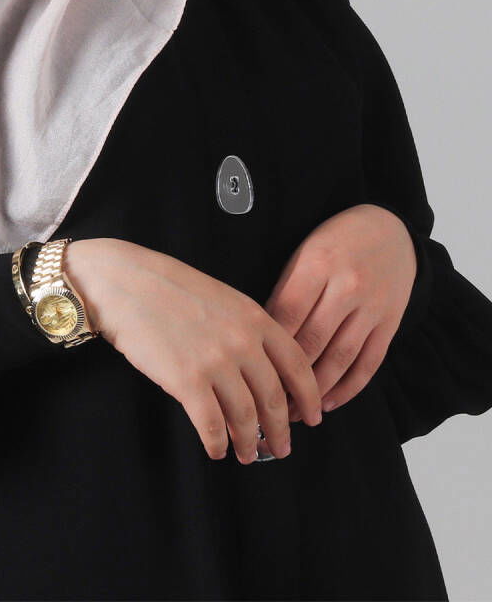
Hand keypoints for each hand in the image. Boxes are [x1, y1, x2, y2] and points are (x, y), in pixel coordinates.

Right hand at [64, 237, 323, 463]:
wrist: (125, 283)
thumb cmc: (170, 289)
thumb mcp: (223, 298)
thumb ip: (248, 329)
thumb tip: (264, 372)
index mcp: (255, 318)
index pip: (298, 366)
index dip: (310, 397)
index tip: (313, 417)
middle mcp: (242, 342)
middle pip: (275, 399)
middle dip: (281, 430)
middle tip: (282, 448)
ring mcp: (215, 362)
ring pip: (246, 418)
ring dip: (249, 443)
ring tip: (247, 454)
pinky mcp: (186, 381)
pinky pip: (211, 425)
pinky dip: (217, 443)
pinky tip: (216, 449)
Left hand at [262, 203, 417, 417]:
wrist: (390, 230)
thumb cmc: (336, 242)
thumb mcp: (304, 252)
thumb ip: (286, 290)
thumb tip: (262, 338)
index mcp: (318, 264)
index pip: (286, 315)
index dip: (267, 347)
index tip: (250, 371)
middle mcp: (347, 286)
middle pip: (311, 342)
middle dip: (287, 377)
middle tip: (265, 401)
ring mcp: (372, 307)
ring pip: (340, 358)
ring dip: (315, 391)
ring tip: (294, 412)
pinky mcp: (391, 323)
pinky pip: (369, 363)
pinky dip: (348, 388)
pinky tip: (328, 403)